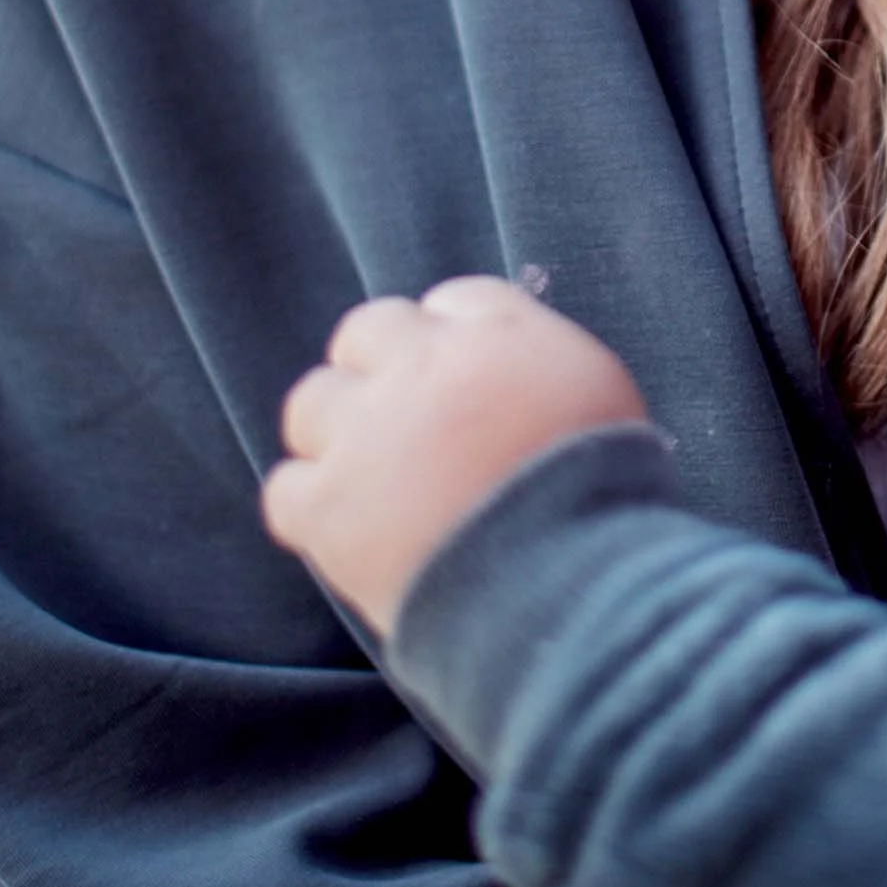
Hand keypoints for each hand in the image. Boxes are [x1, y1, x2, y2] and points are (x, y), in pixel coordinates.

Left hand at [263, 278, 647, 637]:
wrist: (563, 586)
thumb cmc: (600, 492)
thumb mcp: (599, 393)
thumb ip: (539, 356)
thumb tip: (498, 358)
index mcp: (494, 335)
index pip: (452, 300)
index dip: (452, 339)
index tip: (463, 379)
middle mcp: (418, 369)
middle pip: (367, 330)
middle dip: (381, 365)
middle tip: (407, 419)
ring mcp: (364, 437)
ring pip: (311, 402)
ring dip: (336, 429)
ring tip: (370, 472)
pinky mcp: (328, 508)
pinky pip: (286, 487)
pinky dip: (310, 503)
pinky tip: (344, 524)